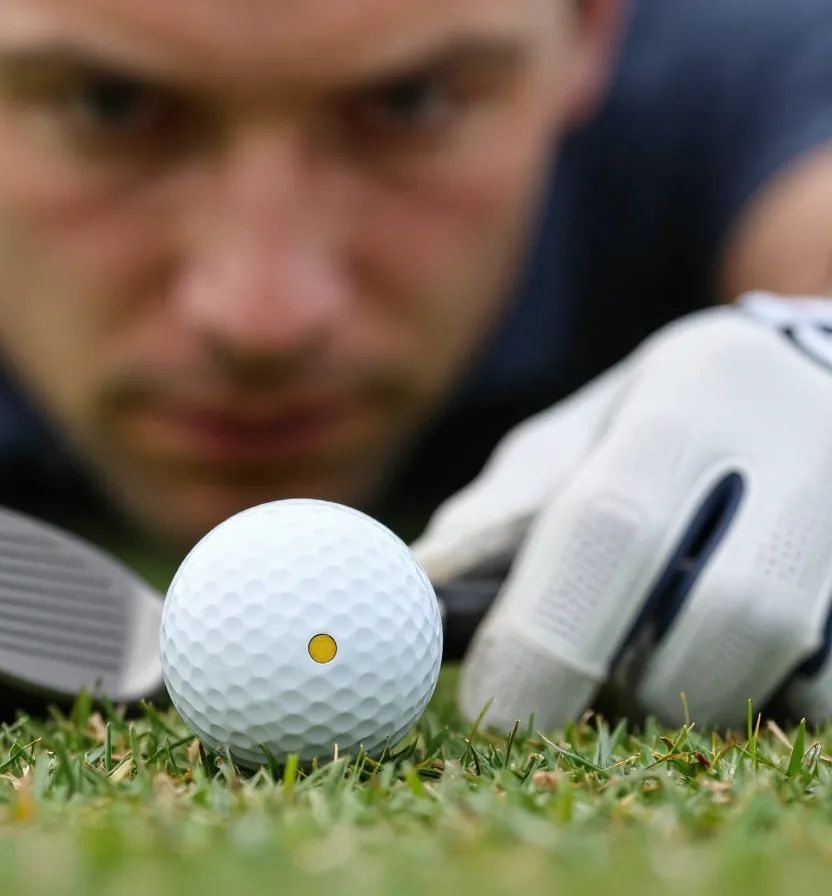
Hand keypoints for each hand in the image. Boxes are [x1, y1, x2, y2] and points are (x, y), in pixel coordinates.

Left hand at [410, 292, 831, 731]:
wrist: (812, 387)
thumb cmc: (661, 424)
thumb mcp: (575, 438)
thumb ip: (504, 511)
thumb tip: (419, 591)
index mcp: (697, 389)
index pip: (612, 520)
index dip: (545, 631)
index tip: (495, 706)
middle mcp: (807, 440)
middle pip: (728, 610)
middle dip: (638, 681)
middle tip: (571, 703)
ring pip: (794, 663)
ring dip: (705, 694)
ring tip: (657, 662)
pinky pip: (831, 686)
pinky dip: (768, 696)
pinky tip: (734, 659)